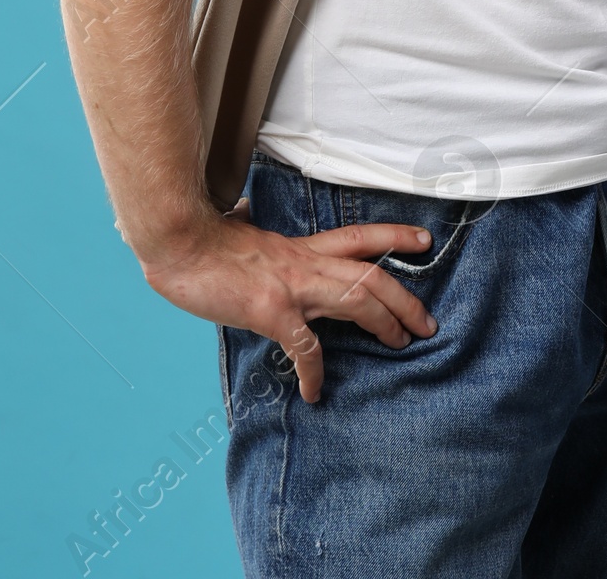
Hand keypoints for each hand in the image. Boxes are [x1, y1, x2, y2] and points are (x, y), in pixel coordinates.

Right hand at [140, 199, 438, 402]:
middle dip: (406, 299)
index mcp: (300, 247)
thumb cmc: (201, 239)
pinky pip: (305, 346)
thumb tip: (239, 212)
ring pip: (358, 298)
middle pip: (372, 273)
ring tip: (401, 344)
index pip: (359, 237)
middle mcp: (305, 262)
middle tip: (427, 323)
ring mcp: (291, 285)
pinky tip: (316, 393)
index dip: (395, 237)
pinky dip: (315, 372)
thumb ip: (249, 226)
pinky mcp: (271, 310)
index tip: (425, 241)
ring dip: (385, 322)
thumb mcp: (236, 229)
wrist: (179, 242)